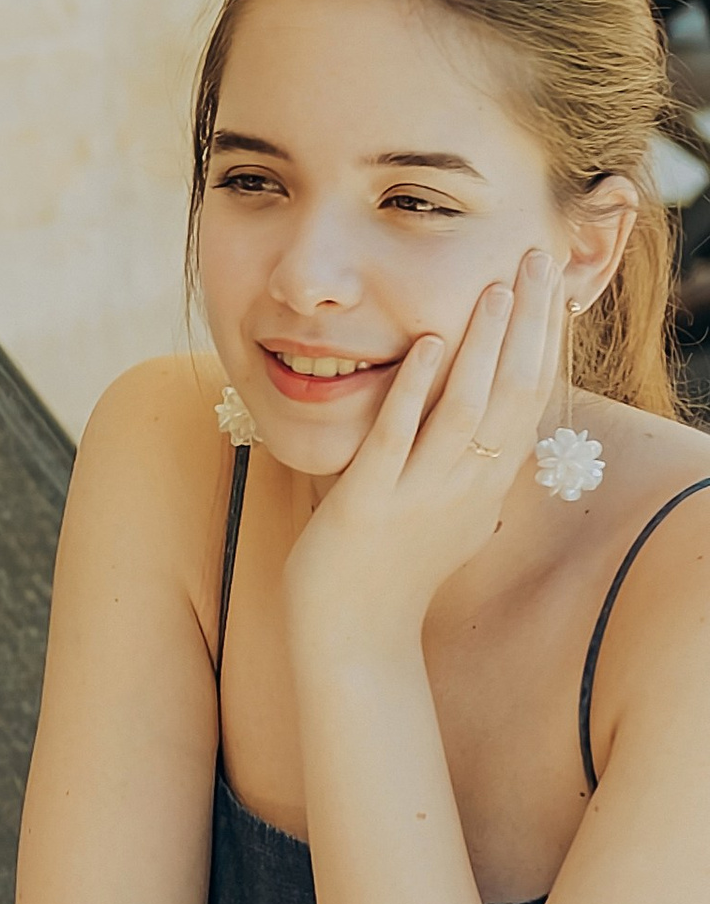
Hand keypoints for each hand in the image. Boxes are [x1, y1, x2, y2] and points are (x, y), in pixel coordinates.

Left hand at [283, 248, 564, 650]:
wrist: (352, 644)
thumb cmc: (389, 579)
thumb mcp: (446, 522)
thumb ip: (467, 478)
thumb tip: (495, 444)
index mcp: (485, 488)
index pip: (529, 400)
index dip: (543, 341)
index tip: (551, 287)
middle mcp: (465, 489)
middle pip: (513, 394)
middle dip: (528, 324)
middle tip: (539, 260)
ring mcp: (419, 497)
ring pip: (466, 410)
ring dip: (484, 345)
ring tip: (496, 287)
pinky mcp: (368, 505)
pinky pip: (398, 439)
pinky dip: (416, 389)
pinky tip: (427, 344)